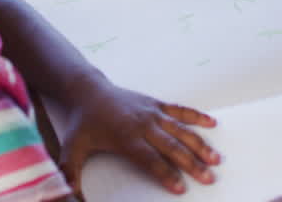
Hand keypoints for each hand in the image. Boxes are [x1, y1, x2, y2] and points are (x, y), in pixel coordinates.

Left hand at [54, 80, 219, 195]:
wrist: (87, 90)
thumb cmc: (83, 122)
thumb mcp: (71, 148)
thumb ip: (69, 173)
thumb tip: (66, 194)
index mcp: (126, 138)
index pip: (150, 160)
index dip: (166, 174)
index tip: (181, 188)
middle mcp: (143, 125)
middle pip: (172, 147)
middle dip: (192, 164)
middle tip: (208, 178)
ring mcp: (152, 112)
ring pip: (181, 130)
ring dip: (200, 144)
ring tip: (216, 158)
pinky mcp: (156, 103)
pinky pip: (180, 110)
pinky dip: (197, 116)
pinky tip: (212, 123)